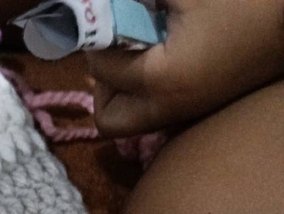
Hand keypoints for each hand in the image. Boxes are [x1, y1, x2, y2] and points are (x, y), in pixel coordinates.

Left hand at [86, 0, 283, 135]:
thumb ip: (132, 2)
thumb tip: (100, 7)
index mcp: (160, 81)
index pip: (101, 68)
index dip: (98, 36)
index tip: (111, 11)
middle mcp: (168, 110)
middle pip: (109, 118)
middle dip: (103, 80)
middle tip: (118, 43)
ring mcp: (186, 112)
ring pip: (131, 117)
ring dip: (124, 84)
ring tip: (143, 41)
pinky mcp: (200, 105)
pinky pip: (155, 107)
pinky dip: (147, 83)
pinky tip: (164, 47)